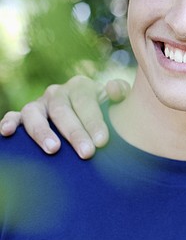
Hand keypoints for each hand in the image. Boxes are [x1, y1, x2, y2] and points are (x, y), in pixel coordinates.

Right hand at [0, 76, 129, 158]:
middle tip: (87, 153)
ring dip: (42, 132)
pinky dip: (8, 122)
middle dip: (75, 133)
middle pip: (62, 111)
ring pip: (34, 114)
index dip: (94, 122)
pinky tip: (6, 133)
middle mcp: (57, 92)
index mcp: (80, 86)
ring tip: (54, 150)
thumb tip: (113, 89)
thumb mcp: (114, 100)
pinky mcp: (23, 115)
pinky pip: (13, 116)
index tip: (102, 142)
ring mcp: (39, 104)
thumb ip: (120, 93)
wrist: (87, 114)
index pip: (86, 102)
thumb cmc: (104, 110)